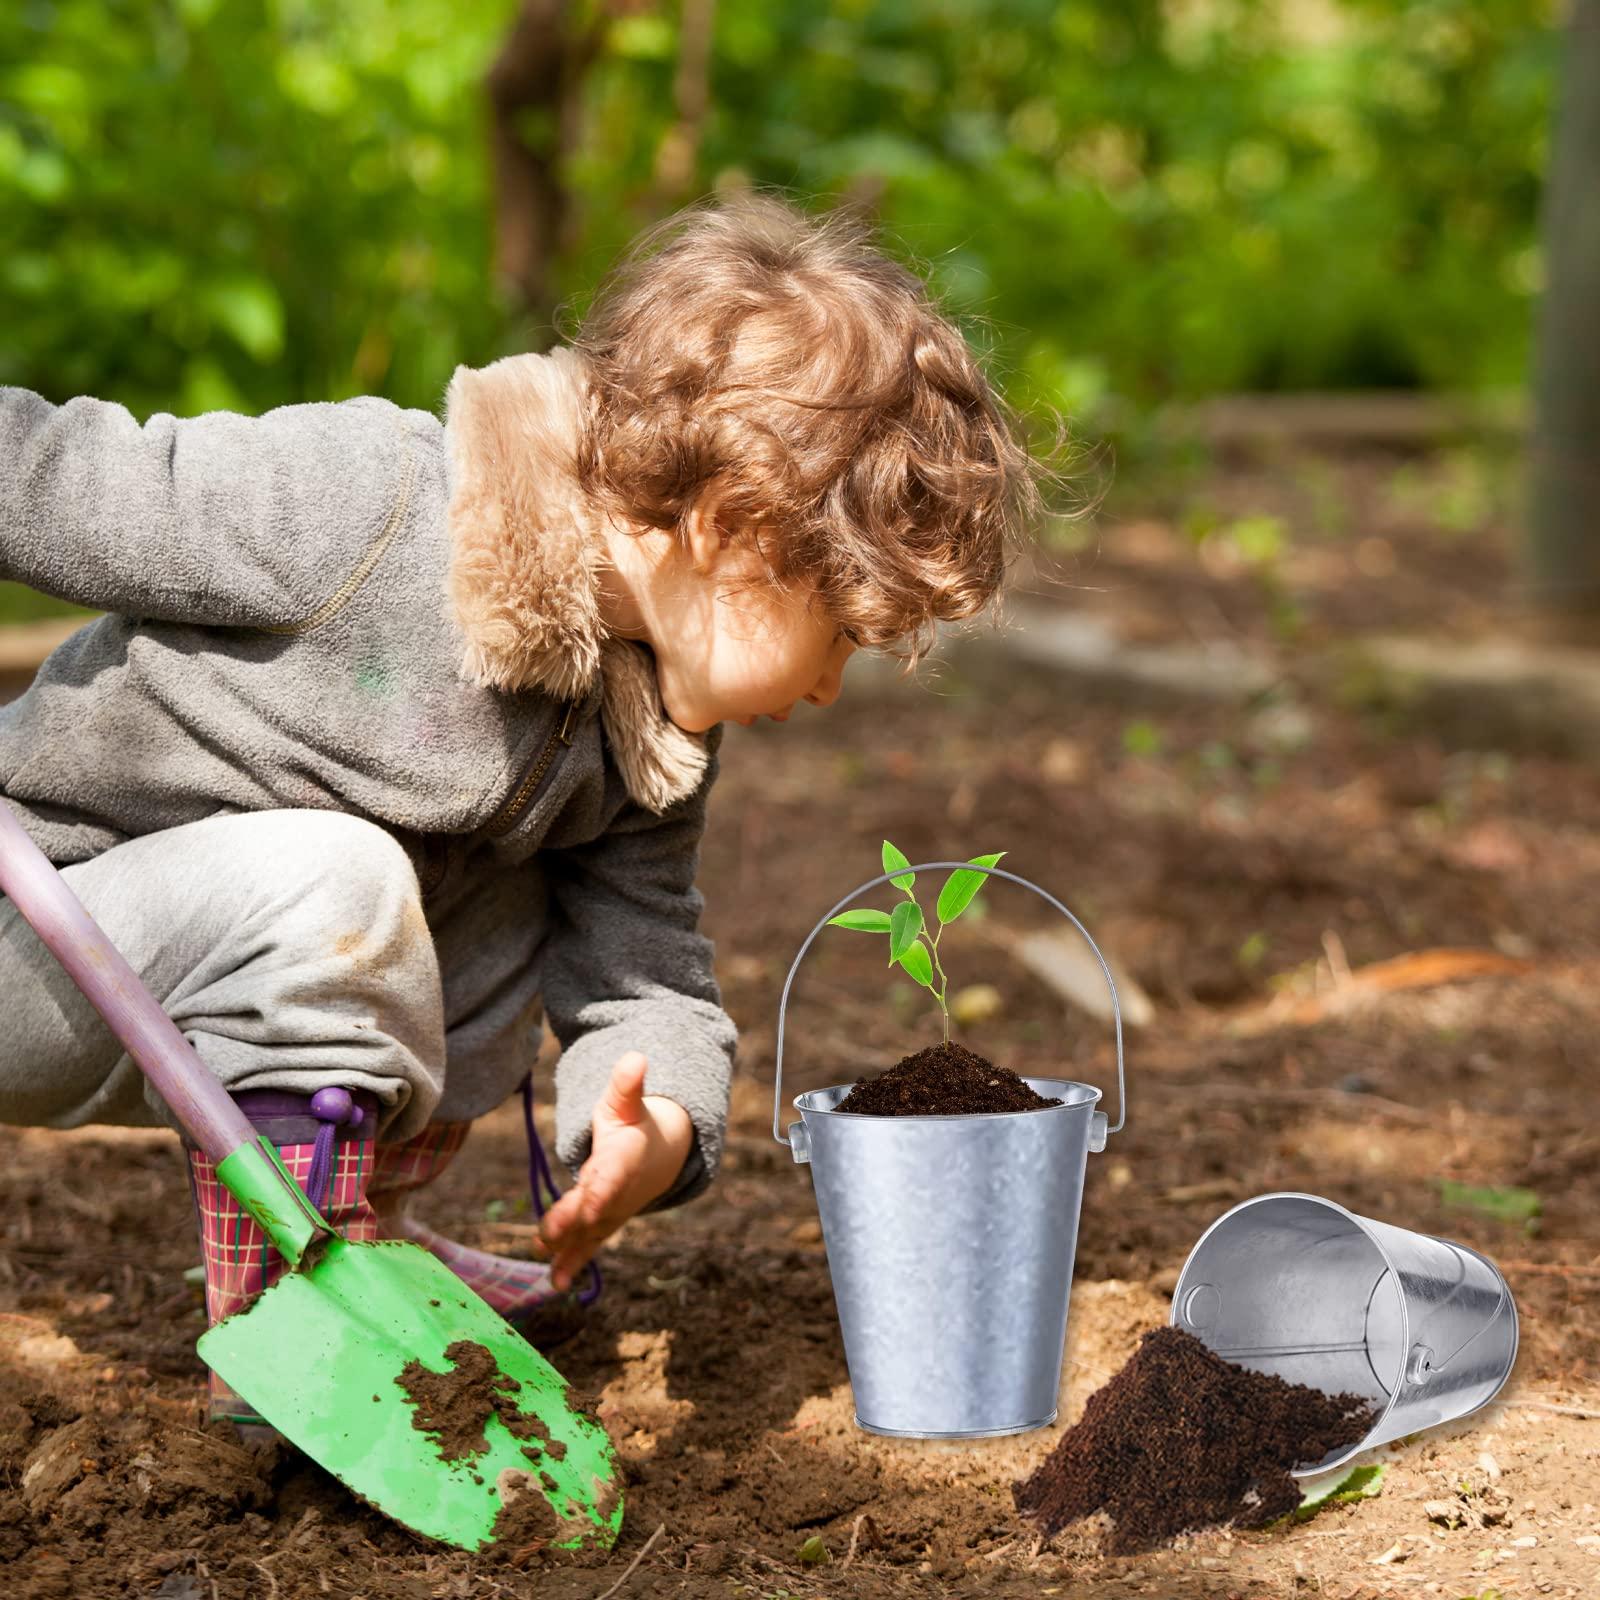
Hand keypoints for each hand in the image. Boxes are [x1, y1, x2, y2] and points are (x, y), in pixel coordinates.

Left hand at [534, 1051, 693, 1291]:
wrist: (663, 1155)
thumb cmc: (636, 1122)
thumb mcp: (628, 1100)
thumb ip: (627, 1084)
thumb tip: (636, 1056)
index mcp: (623, 1157)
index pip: (611, 1176)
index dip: (600, 1189)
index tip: (587, 1203)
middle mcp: (619, 1190)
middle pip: (595, 1209)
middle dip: (572, 1223)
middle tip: (547, 1235)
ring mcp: (613, 1211)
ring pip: (590, 1233)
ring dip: (569, 1251)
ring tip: (551, 1273)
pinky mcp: (602, 1223)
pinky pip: (587, 1245)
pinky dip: (573, 1264)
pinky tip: (556, 1284)